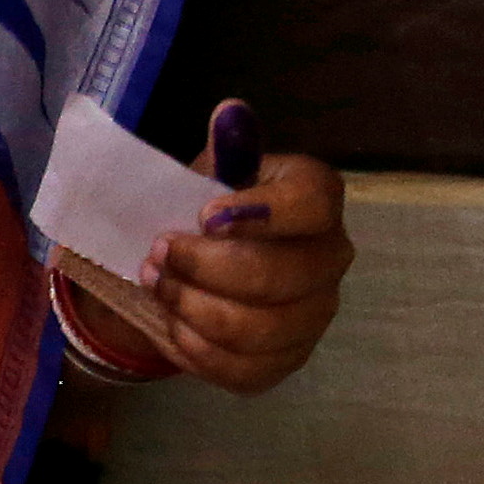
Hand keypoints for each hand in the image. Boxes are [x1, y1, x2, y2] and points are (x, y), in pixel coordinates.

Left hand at [142, 98, 351, 395]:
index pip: (315, 202)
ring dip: (193, 310)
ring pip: (262, 329)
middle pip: (283, 276)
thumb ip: (220, 154)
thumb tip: (231, 114)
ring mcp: (314, 314)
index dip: (262, 212)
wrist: (186, 267)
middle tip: (155, 255)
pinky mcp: (288, 358)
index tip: (203, 216)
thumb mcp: (201, 175)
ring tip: (155, 286)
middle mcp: (328, 257)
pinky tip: (172, 325)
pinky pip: (247, 369)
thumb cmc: (197, 213)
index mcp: (313, 198)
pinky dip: (197, 350)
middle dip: (205, 269)